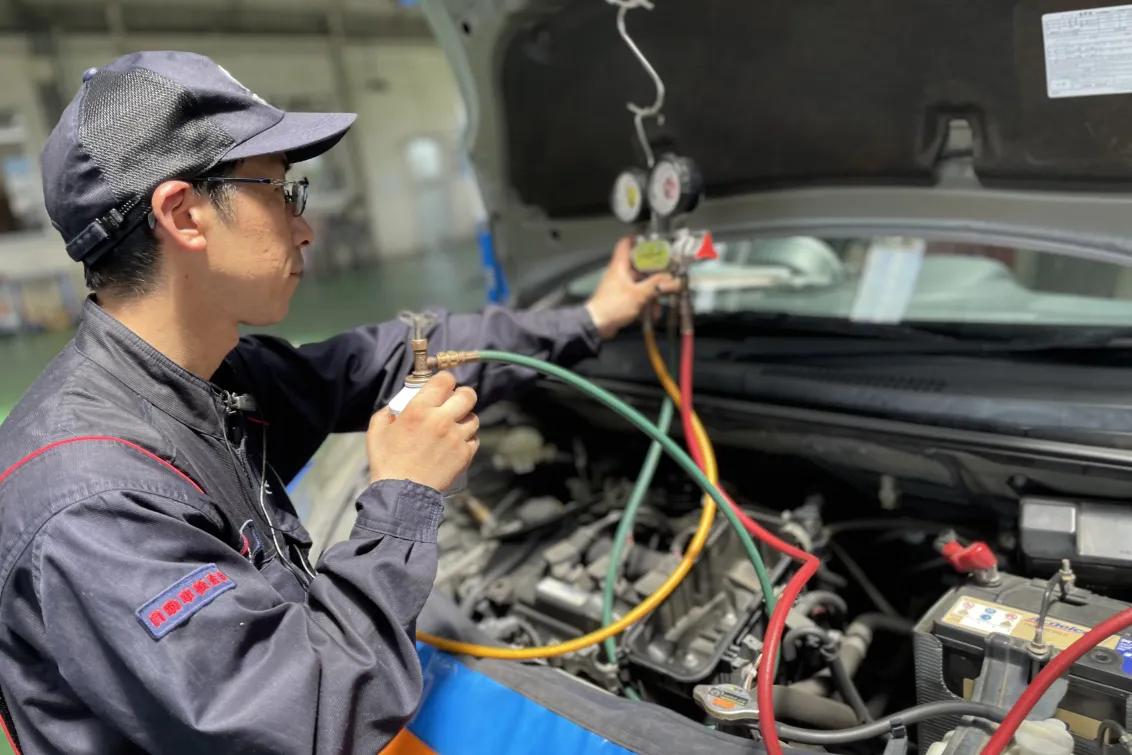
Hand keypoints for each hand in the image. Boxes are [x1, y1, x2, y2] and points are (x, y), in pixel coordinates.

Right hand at [367, 372, 479, 489]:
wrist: (402, 494)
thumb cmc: (387, 463)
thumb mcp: (377, 432)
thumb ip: (386, 413)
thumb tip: (395, 407)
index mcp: (420, 410)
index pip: (445, 381)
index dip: (446, 380)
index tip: (443, 386)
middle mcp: (441, 420)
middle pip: (468, 395)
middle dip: (463, 395)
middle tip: (455, 402)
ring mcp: (456, 438)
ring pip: (473, 418)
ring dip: (464, 419)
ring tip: (453, 427)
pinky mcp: (464, 455)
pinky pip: (474, 439)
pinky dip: (467, 439)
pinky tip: (455, 443)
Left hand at [585, 236, 681, 338]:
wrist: (597, 325)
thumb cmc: (615, 304)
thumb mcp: (638, 294)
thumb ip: (657, 285)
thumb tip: (673, 280)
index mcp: (620, 265)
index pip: (626, 243)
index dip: (638, 239)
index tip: (654, 241)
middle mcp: (621, 272)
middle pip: (640, 265)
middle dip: (656, 272)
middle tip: (670, 275)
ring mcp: (622, 285)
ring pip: (642, 283)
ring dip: (653, 293)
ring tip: (661, 304)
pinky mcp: (623, 298)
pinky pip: (639, 295)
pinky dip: (646, 303)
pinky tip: (653, 314)